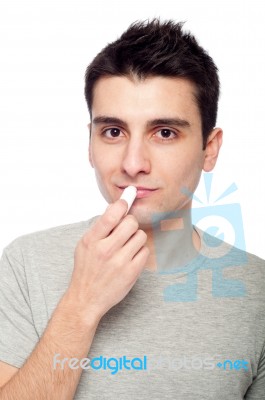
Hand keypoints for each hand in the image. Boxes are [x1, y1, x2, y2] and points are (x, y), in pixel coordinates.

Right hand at [68, 199, 148, 320]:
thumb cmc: (86, 269)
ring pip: (140, 236)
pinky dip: (139, 252)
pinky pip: (145, 251)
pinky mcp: (132, 273)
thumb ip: (100, 227)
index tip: (127, 199)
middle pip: (131, 223)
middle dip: (130, 223)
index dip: (122, 204)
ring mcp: (120, 262)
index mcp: (92, 240)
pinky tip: (130, 257)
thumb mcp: (85, 244)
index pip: (112, 215)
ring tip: (127, 245)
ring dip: (136, 238)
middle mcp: (106, 250)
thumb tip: (116, 206)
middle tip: (125, 230)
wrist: (86, 298)